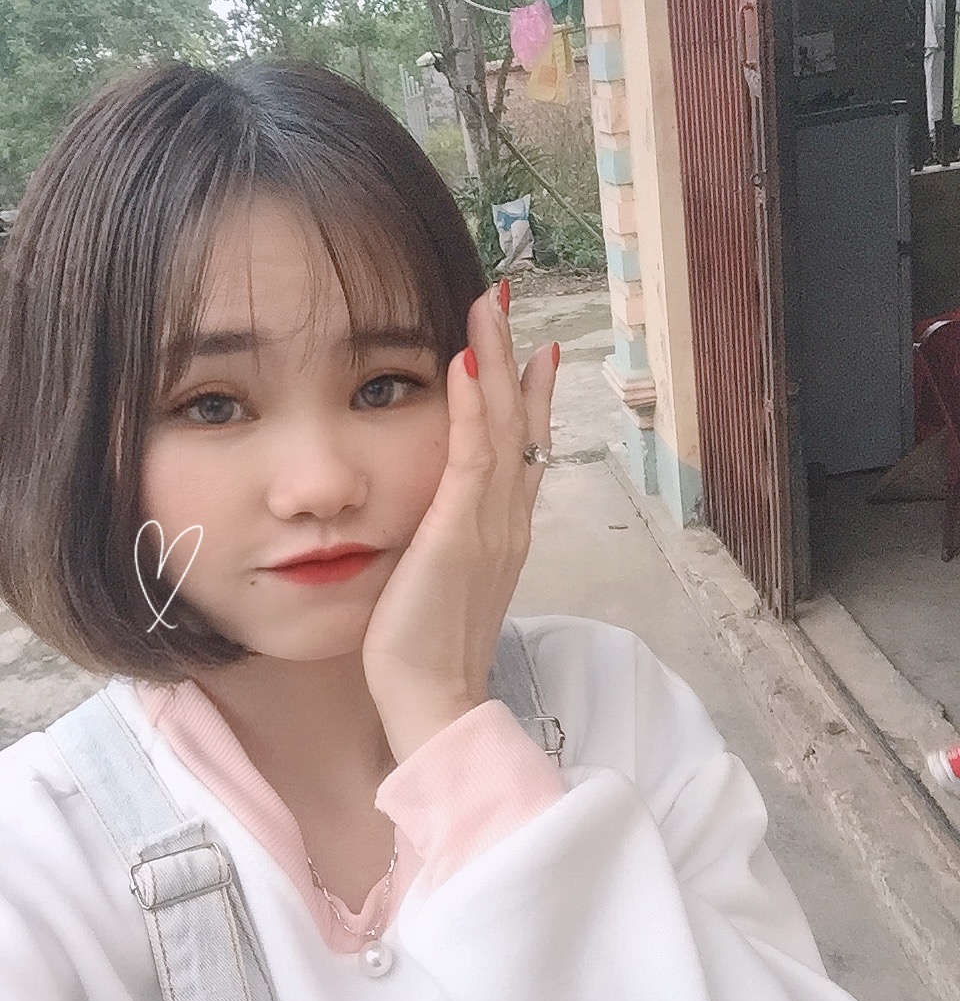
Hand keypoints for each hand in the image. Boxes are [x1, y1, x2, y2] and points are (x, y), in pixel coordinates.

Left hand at [362, 284, 557, 760]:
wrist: (433, 698)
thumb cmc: (429, 647)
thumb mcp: (448, 580)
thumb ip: (454, 538)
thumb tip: (445, 514)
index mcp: (504, 530)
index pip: (521, 447)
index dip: (527, 394)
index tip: (531, 351)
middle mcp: (507, 520)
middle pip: (518, 423)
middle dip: (512, 358)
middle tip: (505, 303)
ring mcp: (489, 525)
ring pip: (500, 428)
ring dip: (495, 362)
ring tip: (490, 308)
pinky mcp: (458, 535)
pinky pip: (471, 459)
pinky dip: (470, 409)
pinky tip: (464, 364)